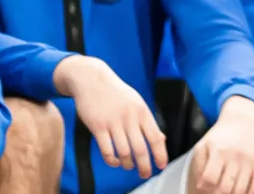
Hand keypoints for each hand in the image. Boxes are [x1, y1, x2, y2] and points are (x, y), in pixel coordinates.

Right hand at [59, 56, 166, 175]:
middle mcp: (129, 117)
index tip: (161, 165)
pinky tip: (114, 161)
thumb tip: (161, 138)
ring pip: (124, 152)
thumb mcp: (136, 102)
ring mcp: (112, 122)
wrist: (92, 79)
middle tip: (144, 174)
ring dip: (127, 163)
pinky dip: (112, 160)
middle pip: (140, 149)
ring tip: (128, 165)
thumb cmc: (116, 93)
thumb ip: (147, 122)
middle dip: (144, 166)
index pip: (155, 137)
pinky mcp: (97, 126)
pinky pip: (107, 150)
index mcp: (141, 111)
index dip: (160, 154)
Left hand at [191, 96, 253, 193]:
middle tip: (217, 191)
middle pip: (225, 188)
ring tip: (228, 190)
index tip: (206, 188)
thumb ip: (199, 166)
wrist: (244, 120)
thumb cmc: (221, 136)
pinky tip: (241, 190)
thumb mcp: (204, 145)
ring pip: (240, 191)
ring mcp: (250, 161)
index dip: (205, 188)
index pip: (209, 179)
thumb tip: (201, 186)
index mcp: (219, 150)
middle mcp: (235, 155)